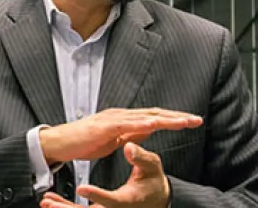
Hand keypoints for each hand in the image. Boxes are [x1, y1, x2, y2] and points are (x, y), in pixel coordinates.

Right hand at [39, 107, 201, 164]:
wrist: (59, 143)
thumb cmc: (83, 142)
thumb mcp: (112, 140)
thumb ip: (129, 133)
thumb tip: (146, 129)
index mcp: (124, 119)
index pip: (154, 117)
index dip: (173, 119)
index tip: (191, 122)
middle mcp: (121, 115)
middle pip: (154, 113)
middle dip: (177, 117)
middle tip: (197, 119)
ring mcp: (113, 118)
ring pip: (145, 116)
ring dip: (166, 118)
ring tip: (184, 121)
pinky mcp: (103, 126)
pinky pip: (126, 124)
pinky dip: (141, 123)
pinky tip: (155, 124)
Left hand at [40, 143, 168, 207]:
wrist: (156, 199)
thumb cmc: (153, 182)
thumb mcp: (152, 167)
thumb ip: (141, 157)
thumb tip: (129, 146)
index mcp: (129, 200)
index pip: (112, 201)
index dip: (97, 196)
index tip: (82, 188)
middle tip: (50, 203)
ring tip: (47, 201)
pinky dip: (66, 207)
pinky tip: (51, 200)